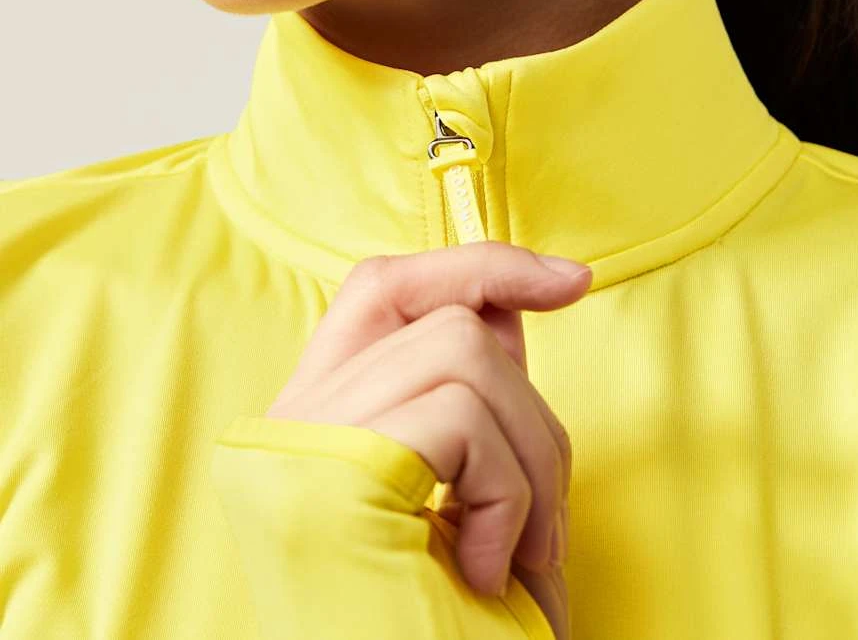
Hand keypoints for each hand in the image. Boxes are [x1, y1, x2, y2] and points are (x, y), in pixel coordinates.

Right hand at [265, 241, 591, 639]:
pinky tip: (482, 571)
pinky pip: (462, 418)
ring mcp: (293, 451)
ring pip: (467, 356)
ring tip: (512, 557)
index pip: (385, 285)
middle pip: (437, 310)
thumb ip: (470, 398)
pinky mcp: (324, 482)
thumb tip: (510, 303)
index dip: (476, 264)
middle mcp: (278, 429)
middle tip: (541, 515)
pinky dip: (508, 495)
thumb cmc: (448, 636)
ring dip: (531, 463)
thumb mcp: (466, 495)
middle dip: (528, 399)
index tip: (568, 282)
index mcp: (304, 427)